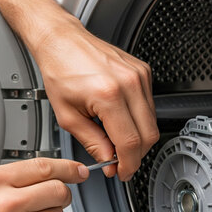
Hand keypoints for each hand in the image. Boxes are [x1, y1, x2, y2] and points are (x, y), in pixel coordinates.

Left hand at [0, 0, 157, 179]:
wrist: (61, 40)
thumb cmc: (59, 68)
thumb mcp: (67, 114)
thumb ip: (91, 141)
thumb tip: (108, 159)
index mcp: (109, 95)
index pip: (131, 142)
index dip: (128, 164)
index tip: (122, 172)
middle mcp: (129, 82)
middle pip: (149, 134)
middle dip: (135, 154)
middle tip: (119, 161)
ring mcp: (139, 75)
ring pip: (152, 121)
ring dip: (138, 137)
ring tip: (114, 138)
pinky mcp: (143, 71)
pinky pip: (149, 104)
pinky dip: (138, 119)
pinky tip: (119, 119)